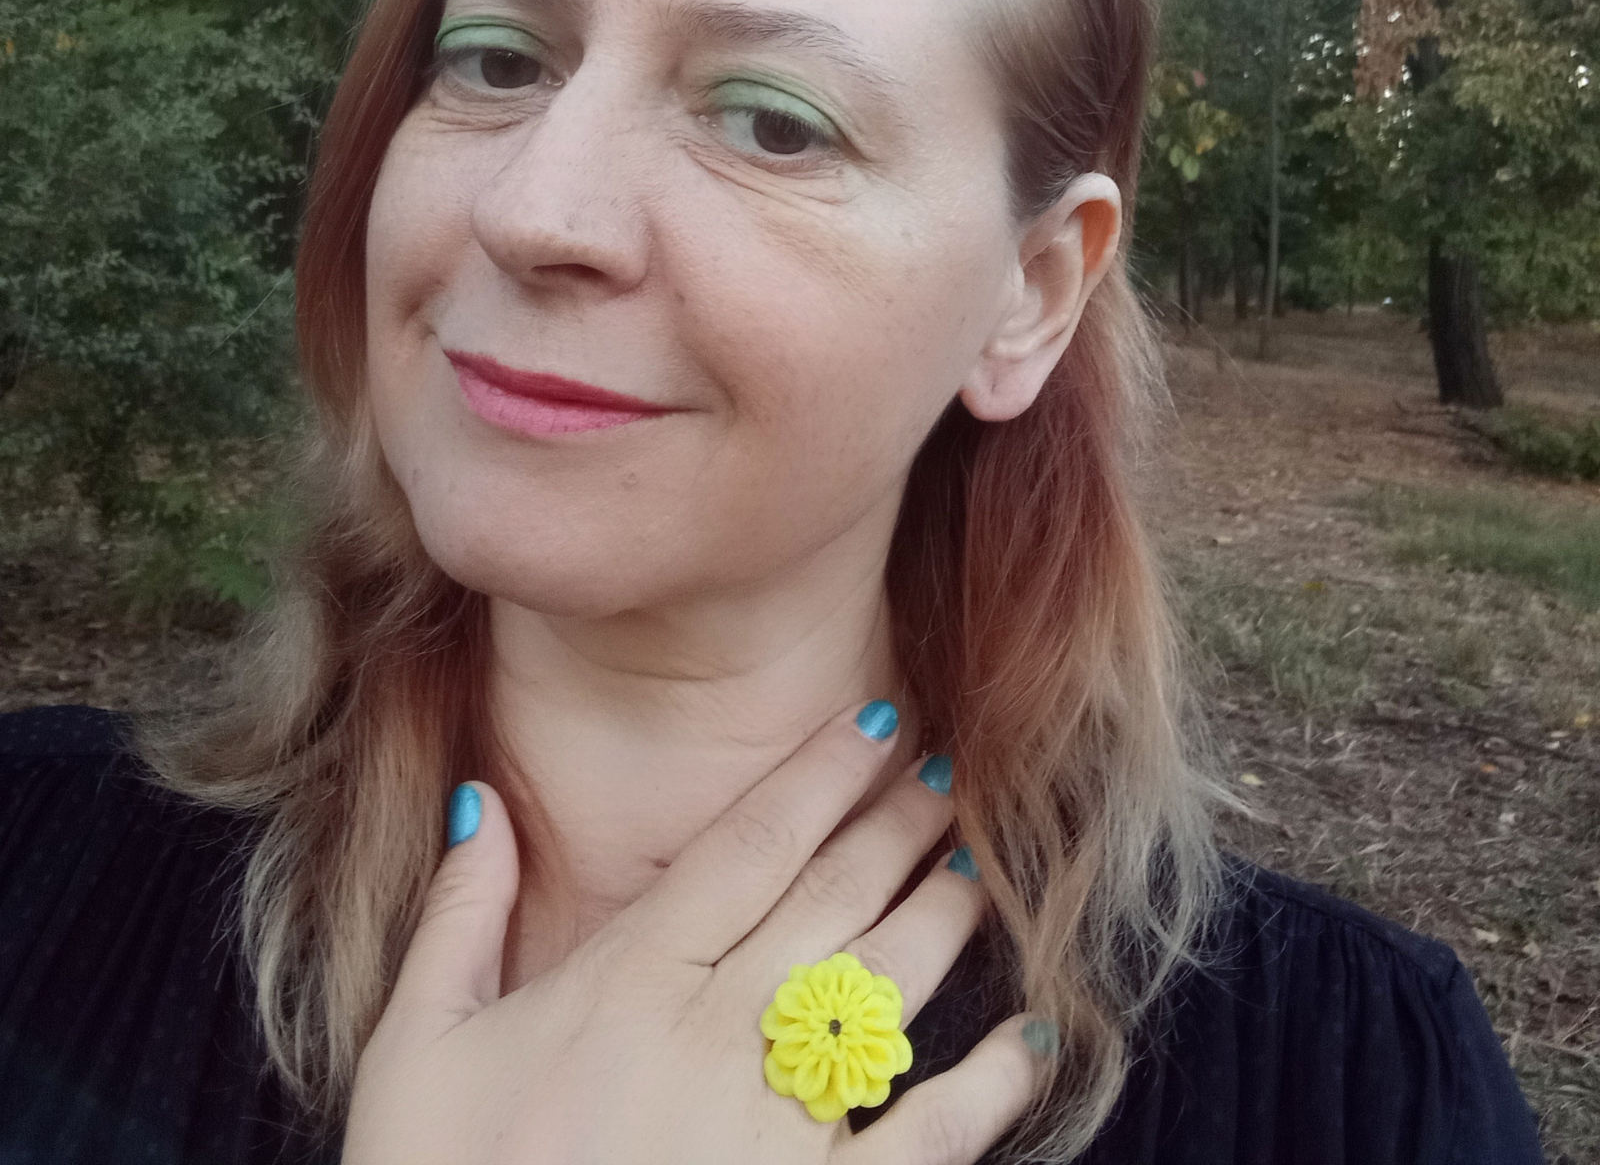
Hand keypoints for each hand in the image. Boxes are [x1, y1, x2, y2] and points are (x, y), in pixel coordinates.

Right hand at [341, 701, 1049, 1164]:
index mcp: (628, 982)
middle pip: (832, 898)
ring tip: (977, 862)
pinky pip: (928, 1139)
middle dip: (897, 824)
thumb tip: (480, 800)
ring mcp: (773, 1129)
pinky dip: (992, 1087)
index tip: (875, 722)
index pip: (750, 845)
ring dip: (942, 917)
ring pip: (885, 991)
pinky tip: (1036, 1039)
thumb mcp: (416, 1049)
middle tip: (944, 770)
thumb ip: (458, 917)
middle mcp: (714, 1037)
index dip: (821, 774)